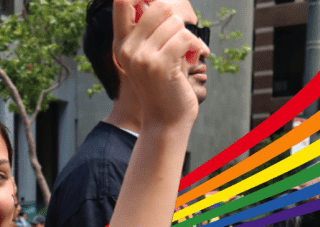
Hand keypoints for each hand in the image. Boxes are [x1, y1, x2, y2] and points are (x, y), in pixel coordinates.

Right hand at [112, 0, 202, 125]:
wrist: (165, 122)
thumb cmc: (163, 89)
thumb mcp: (151, 58)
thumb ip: (153, 32)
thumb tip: (166, 2)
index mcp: (122, 44)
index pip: (122, 0)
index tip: (166, 9)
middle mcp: (128, 49)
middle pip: (158, 6)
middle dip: (179, 18)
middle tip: (186, 34)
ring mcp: (142, 57)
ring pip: (174, 22)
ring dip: (189, 35)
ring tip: (190, 51)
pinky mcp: (160, 66)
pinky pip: (185, 37)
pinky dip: (197, 45)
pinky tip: (198, 56)